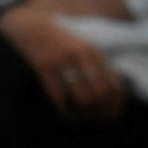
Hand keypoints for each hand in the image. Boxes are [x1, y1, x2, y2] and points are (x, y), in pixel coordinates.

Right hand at [0, 6, 125, 121]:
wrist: (32, 28)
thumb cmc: (60, 41)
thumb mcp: (83, 47)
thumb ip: (97, 65)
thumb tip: (114, 93)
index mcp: (92, 50)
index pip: (112, 83)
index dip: (115, 104)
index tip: (112, 115)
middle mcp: (80, 55)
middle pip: (100, 93)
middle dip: (101, 111)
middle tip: (97, 120)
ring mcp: (61, 62)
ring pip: (83, 97)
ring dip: (85, 113)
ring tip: (84, 117)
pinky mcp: (44, 69)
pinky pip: (60, 97)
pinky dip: (66, 111)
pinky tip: (68, 114)